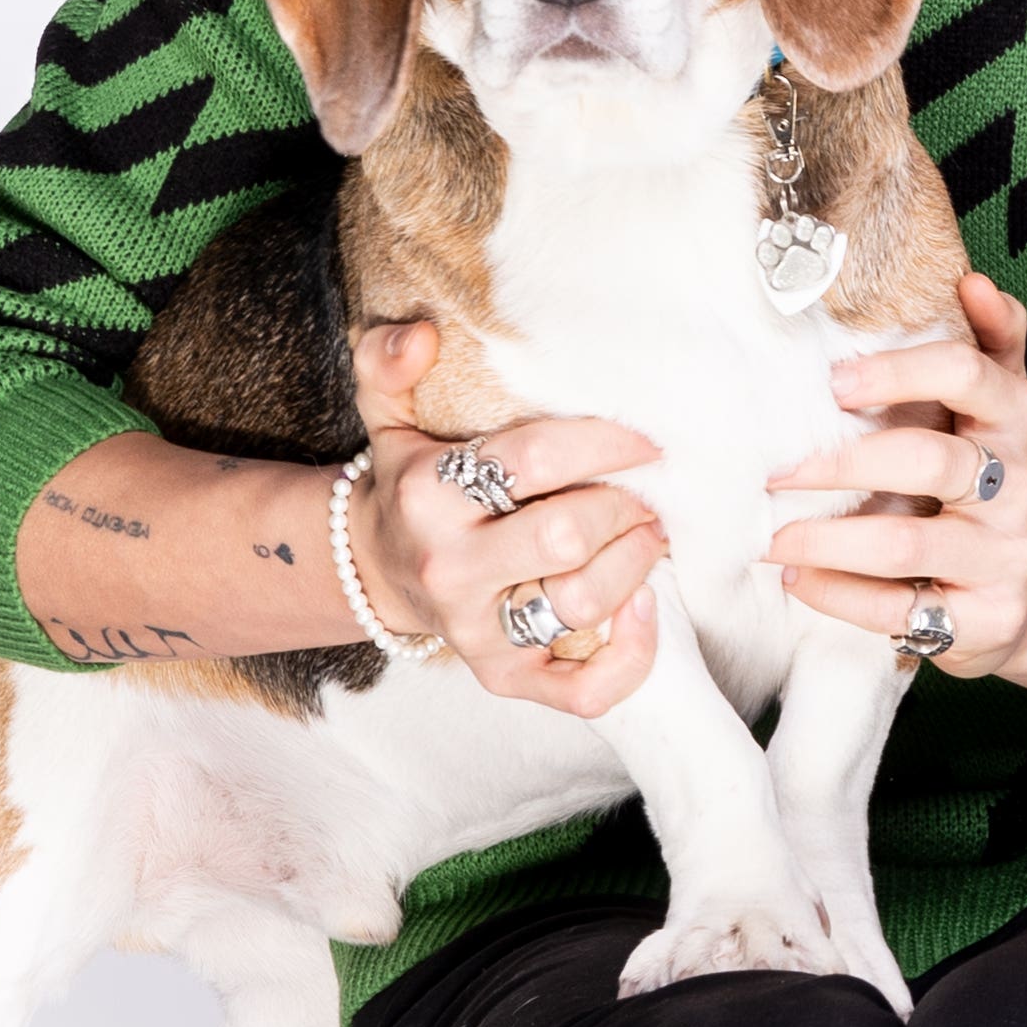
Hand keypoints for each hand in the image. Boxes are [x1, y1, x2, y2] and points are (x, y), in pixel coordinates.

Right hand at [353, 323, 663, 719]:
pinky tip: (644, 607)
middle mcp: (450, 566)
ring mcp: (475, 630)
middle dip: (626, 505)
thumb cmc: (411, 479)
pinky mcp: (502, 677)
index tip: (646, 439)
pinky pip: (582, 690)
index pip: (537, 459)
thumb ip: (390, 359)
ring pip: (581, 604)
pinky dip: (630, 656)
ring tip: (652, 533)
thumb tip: (422, 335)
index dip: (607, 442)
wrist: (374, 567)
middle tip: (652, 490)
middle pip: (568, 534)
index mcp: (429, 493)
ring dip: (637, 564)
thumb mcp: (390, 412)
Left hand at [768, 274, 1026, 675]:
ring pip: (907, 542)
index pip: (970, 377)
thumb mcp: (1001, 415)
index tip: (833, 384)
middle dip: (843, 464)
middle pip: (932, 461)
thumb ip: (993, 344)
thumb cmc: (991, 489)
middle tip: (778, 471)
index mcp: (1018, 423)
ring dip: (826, 539)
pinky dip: (837, 595)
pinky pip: (898, 609)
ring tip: (773, 538)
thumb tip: (971, 279)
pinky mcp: (984, 620)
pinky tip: (797, 579)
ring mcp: (1006, 557)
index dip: (900, 374)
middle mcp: (1021, 487)